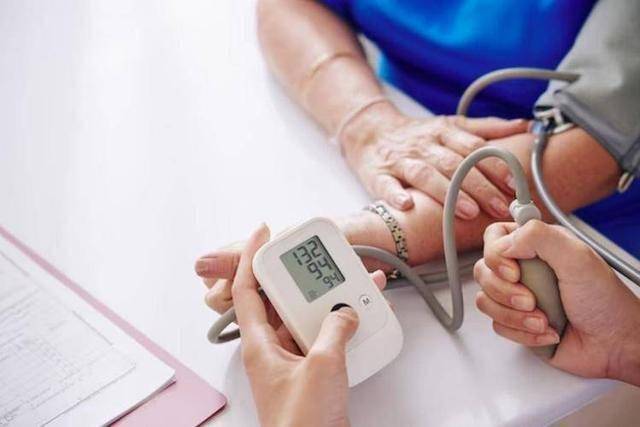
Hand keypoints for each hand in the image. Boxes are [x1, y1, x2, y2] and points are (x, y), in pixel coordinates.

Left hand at [230, 224, 386, 426]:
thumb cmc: (302, 425)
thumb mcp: (322, 367)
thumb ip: (335, 330)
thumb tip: (345, 311)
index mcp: (259, 345)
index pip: (247, 290)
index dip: (250, 258)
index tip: (261, 233)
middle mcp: (272, 350)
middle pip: (280, 299)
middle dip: (300, 275)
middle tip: (315, 254)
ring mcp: (293, 361)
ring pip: (305, 317)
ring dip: (326, 299)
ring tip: (350, 279)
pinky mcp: (312, 372)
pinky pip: (322, 337)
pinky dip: (339, 323)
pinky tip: (359, 314)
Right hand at [341, 105, 527, 216]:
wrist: (370, 131)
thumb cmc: (417, 135)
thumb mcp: (451, 125)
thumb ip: (486, 128)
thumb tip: (525, 125)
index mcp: (444, 132)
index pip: (473, 149)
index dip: (495, 165)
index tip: (515, 184)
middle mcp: (424, 145)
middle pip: (455, 164)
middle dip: (480, 186)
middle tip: (500, 207)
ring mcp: (400, 161)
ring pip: (425, 174)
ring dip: (447, 192)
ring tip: (468, 211)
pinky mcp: (378, 175)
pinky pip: (387, 185)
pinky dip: (396, 195)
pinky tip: (407, 205)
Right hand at [474, 220, 639, 384]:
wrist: (614, 344)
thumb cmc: (605, 302)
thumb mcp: (577, 258)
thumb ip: (539, 237)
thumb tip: (503, 242)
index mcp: (537, 246)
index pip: (494, 237)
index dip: (495, 255)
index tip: (514, 271)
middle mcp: (524, 268)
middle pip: (483, 270)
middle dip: (505, 291)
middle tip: (531, 300)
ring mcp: (517, 296)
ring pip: (486, 300)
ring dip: (515, 315)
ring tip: (544, 319)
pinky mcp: (516, 322)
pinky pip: (497, 325)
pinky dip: (522, 332)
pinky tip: (546, 331)